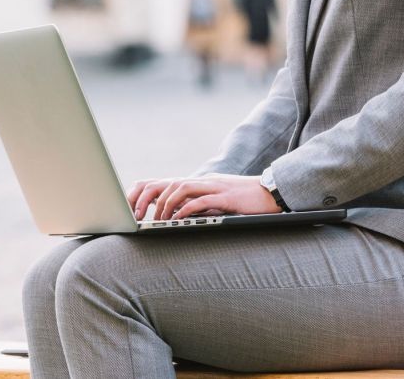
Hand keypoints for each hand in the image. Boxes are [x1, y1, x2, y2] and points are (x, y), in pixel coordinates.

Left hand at [125, 173, 280, 220]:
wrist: (271, 194)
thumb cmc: (244, 202)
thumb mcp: (216, 203)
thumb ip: (197, 207)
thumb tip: (176, 219)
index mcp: (199, 183)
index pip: (165, 183)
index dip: (145, 194)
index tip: (132, 210)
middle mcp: (203, 182)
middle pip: (168, 183)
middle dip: (149, 198)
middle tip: (138, 216)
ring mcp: (214, 187)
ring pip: (181, 188)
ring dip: (166, 204)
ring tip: (158, 220)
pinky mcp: (226, 197)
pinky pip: (201, 200)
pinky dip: (187, 210)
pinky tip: (179, 221)